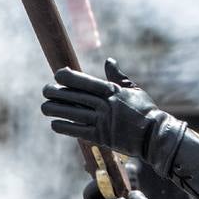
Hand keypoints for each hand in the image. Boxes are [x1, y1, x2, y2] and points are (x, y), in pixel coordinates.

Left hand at [41, 59, 169, 159]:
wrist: (154, 135)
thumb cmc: (145, 110)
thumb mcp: (134, 89)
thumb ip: (117, 76)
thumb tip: (109, 61)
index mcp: (112, 91)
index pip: (84, 81)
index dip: (67, 77)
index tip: (57, 75)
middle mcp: (105, 105)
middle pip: (73, 96)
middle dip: (55, 93)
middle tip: (45, 91)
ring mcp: (102, 121)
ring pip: (71, 113)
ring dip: (54, 109)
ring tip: (44, 107)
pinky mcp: (100, 137)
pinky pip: (77, 131)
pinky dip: (64, 127)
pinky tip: (54, 124)